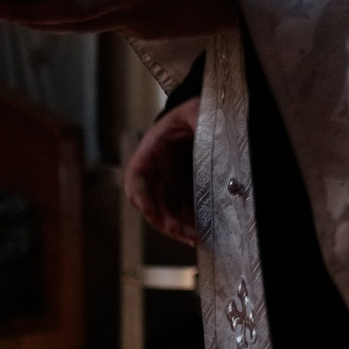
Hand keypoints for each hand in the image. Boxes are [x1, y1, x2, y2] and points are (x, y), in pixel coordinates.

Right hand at [124, 98, 201, 244]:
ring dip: (180, 229)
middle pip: (153, 206)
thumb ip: (198, 116)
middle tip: (187, 234)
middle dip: (167, 223)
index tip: (148, 209)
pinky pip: (183, 213)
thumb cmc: (188, 114)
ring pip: (168, 214)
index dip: (141, 197)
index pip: (136, 181)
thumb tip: (212, 125)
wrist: (195, 120)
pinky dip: (191, 224)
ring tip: (200, 238)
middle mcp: (154, 176)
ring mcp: (167, 187)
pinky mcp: (182, 193)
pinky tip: (206, 232)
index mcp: (149, 155)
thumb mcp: (193, 110)